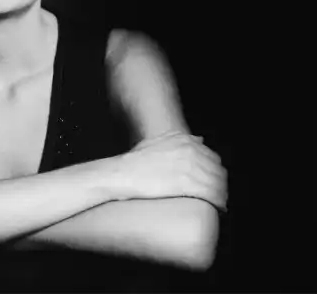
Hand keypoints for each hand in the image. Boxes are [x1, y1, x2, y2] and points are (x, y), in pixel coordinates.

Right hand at [109, 131, 227, 209]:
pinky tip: (219, 208)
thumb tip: (199, 139)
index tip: (212, 182)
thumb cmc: (136, 161)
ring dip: (221, 195)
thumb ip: (177, 139)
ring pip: (218, 183)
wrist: (125, 173)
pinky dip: (219, 202)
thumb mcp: (157, 142)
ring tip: (219, 205)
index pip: (213, 157)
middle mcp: (191, 151)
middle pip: (218, 171)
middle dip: (220, 184)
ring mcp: (190, 166)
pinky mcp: (188, 183)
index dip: (215, 172)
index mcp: (186, 141)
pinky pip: (212, 193)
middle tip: (216, 196)